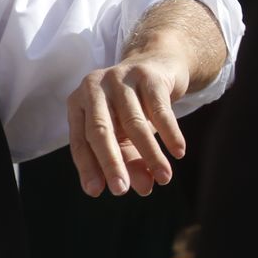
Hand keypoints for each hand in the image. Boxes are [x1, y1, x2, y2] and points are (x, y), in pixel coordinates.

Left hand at [67, 46, 191, 197]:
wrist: (158, 65)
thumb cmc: (134, 106)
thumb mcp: (126, 134)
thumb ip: (129, 159)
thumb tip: (143, 189)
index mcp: (78, 104)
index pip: (80, 140)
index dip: (88, 166)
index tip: (96, 192)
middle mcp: (93, 88)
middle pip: (100, 130)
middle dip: (110, 163)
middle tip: (121, 191)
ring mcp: (119, 78)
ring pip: (133, 123)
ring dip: (150, 154)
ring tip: (164, 179)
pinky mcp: (147, 75)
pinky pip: (159, 109)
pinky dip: (169, 133)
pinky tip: (178, 152)